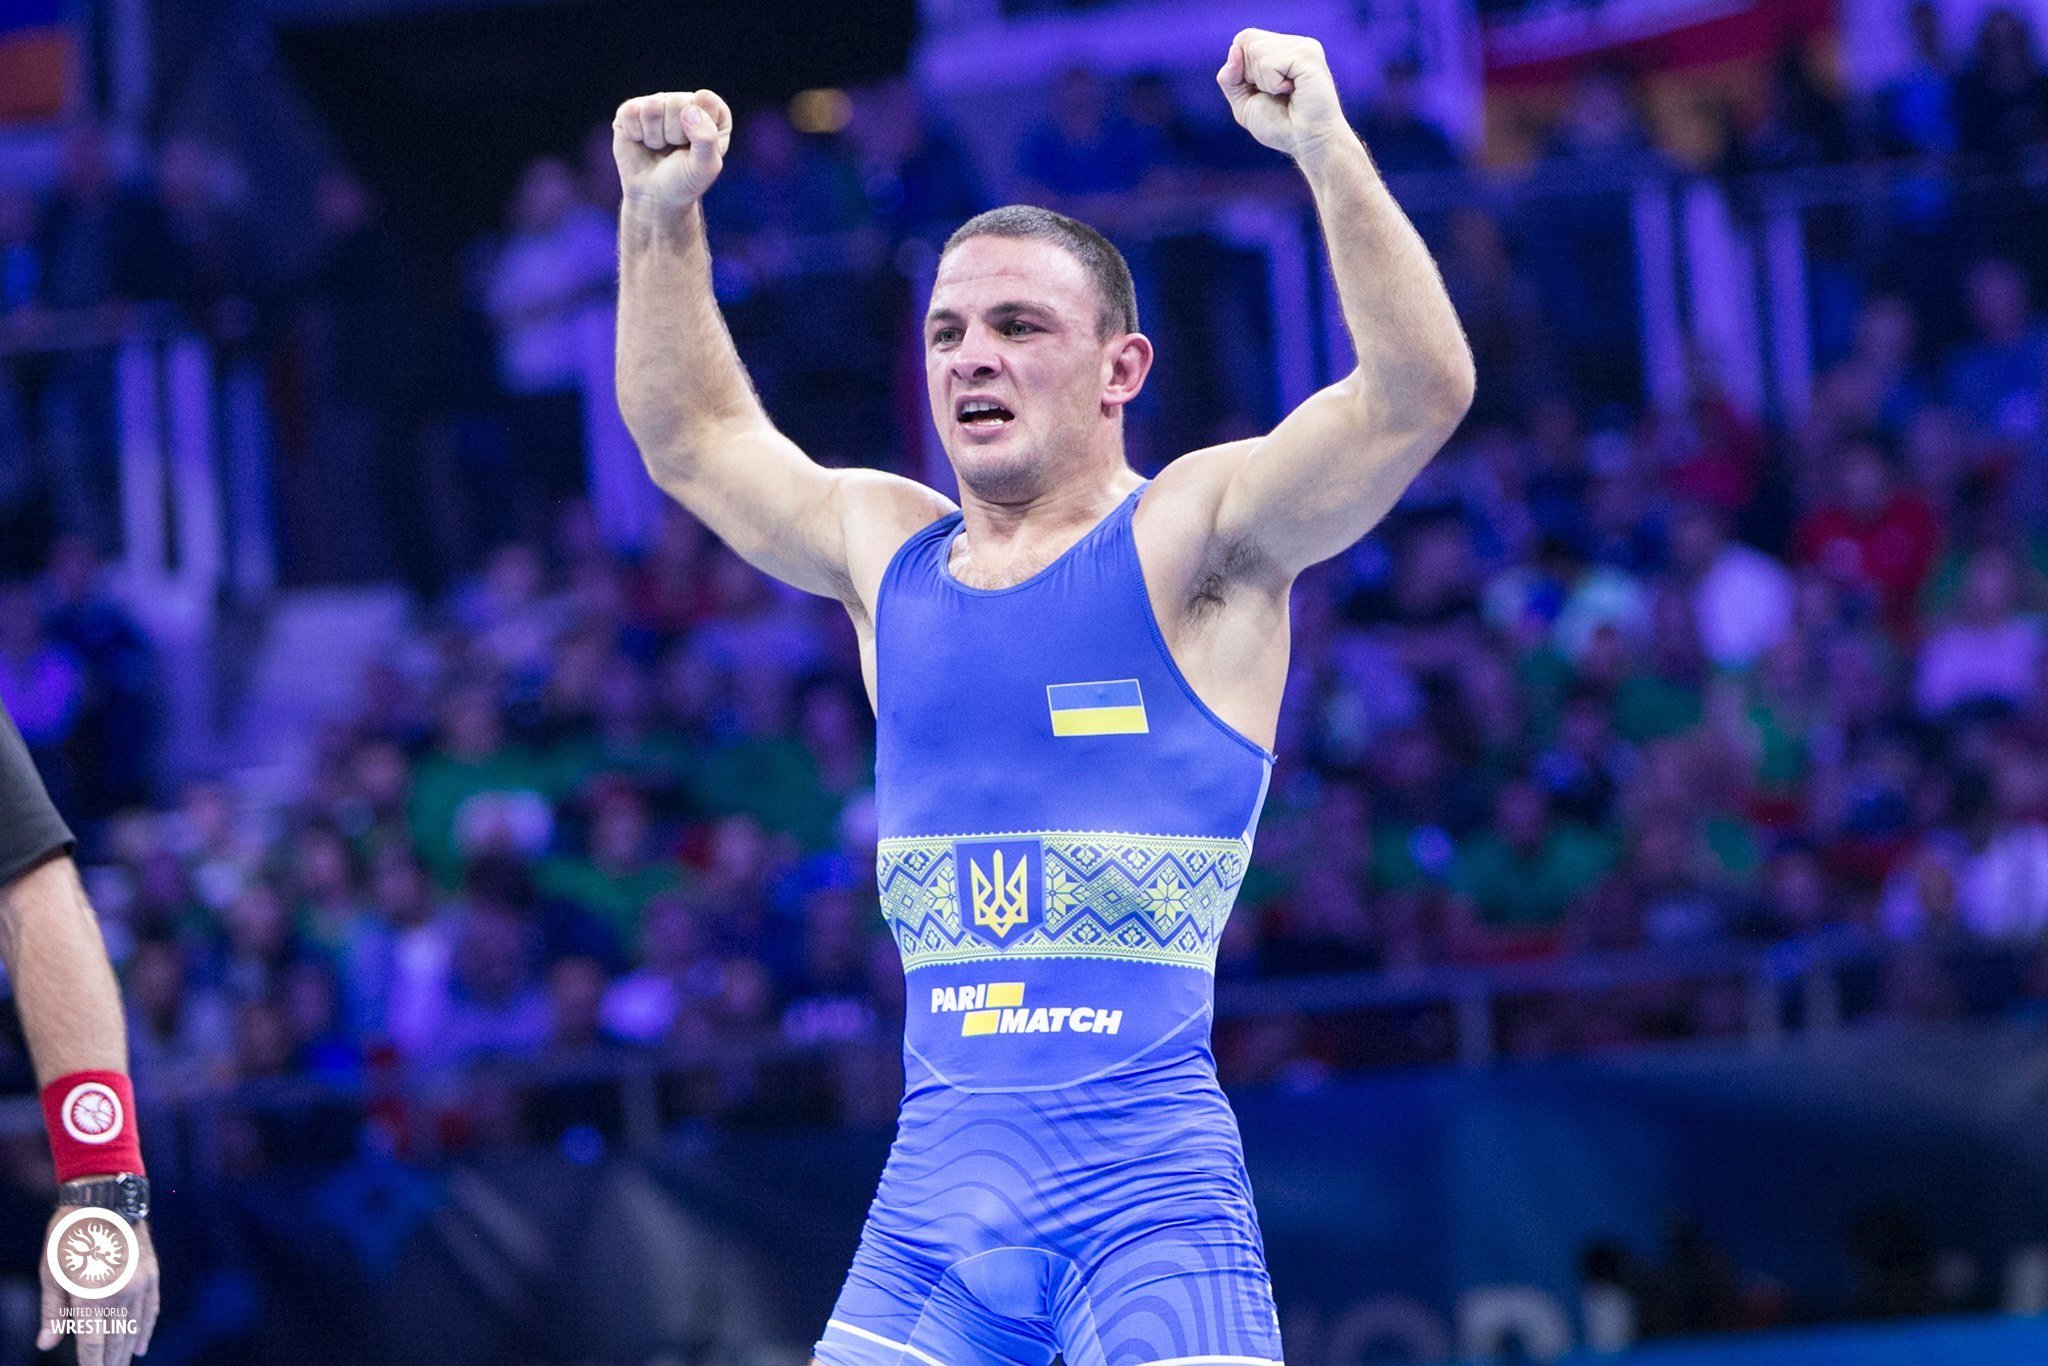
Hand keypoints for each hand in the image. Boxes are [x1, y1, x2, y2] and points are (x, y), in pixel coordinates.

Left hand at [38, 1206, 159, 1362]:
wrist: (107, 1198)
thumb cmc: (69, 1235)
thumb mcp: (51, 1272)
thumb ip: (52, 1311)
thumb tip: (48, 1345)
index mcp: (91, 1295)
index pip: (93, 1345)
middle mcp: (121, 1294)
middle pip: (116, 1341)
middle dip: (111, 1363)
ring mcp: (140, 1284)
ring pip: (135, 1329)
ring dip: (127, 1351)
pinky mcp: (151, 1274)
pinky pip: (150, 1310)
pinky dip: (145, 1330)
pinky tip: (141, 1345)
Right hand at [613, 90, 732, 208]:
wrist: (654, 197)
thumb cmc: (684, 180)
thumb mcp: (705, 167)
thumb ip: (707, 138)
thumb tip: (689, 110)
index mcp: (712, 112)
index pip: (707, 101)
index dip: (699, 126)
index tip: (694, 146)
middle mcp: (685, 102)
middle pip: (677, 102)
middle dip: (674, 134)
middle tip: (674, 149)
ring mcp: (658, 103)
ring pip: (653, 106)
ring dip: (655, 136)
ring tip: (659, 146)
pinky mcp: (632, 110)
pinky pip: (631, 112)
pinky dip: (636, 134)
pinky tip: (641, 142)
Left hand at [1216, 29, 1350, 164]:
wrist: (1308, 144)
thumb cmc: (1281, 126)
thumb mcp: (1244, 102)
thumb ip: (1230, 77)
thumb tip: (1234, 48)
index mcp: (1282, 48)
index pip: (1244, 38)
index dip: (1241, 67)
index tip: (1262, 90)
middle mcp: (1294, 43)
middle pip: (1246, 40)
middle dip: (1250, 75)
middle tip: (1276, 93)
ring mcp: (1304, 47)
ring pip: (1256, 50)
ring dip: (1263, 81)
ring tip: (1285, 93)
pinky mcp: (1308, 56)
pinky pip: (1269, 63)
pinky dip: (1272, 84)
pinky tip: (1292, 91)